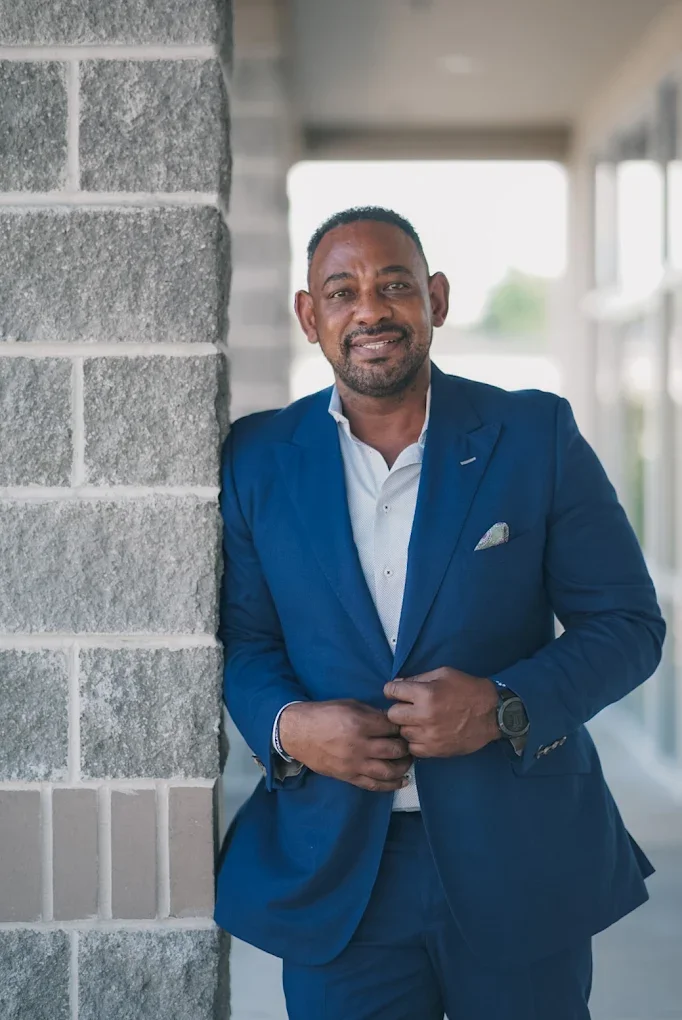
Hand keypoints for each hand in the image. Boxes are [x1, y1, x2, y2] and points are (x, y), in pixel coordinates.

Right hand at [278, 700, 412, 791]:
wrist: (298, 733)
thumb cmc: (324, 714)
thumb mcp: (349, 705)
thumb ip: (371, 713)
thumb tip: (392, 720)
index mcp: (359, 723)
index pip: (391, 727)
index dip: (401, 727)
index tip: (404, 727)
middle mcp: (359, 745)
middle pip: (395, 750)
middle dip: (406, 747)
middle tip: (409, 744)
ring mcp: (354, 764)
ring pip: (388, 770)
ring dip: (403, 767)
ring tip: (407, 762)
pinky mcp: (348, 776)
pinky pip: (374, 784)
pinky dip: (391, 785)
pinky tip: (402, 781)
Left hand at [383, 668, 498, 757]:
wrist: (492, 713)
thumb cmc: (468, 689)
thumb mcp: (444, 673)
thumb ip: (418, 678)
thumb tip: (396, 684)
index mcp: (425, 694)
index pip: (391, 691)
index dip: (392, 690)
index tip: (398, 692)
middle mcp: (424, 716)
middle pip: (392, 715)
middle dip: (399, 709)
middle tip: (410, 708)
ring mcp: (429, 736)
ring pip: (402, 732)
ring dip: (408, 726)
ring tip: (420, 721)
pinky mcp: (435, 750)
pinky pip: (413, 748)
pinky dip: (416, 741)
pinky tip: (426, 733)